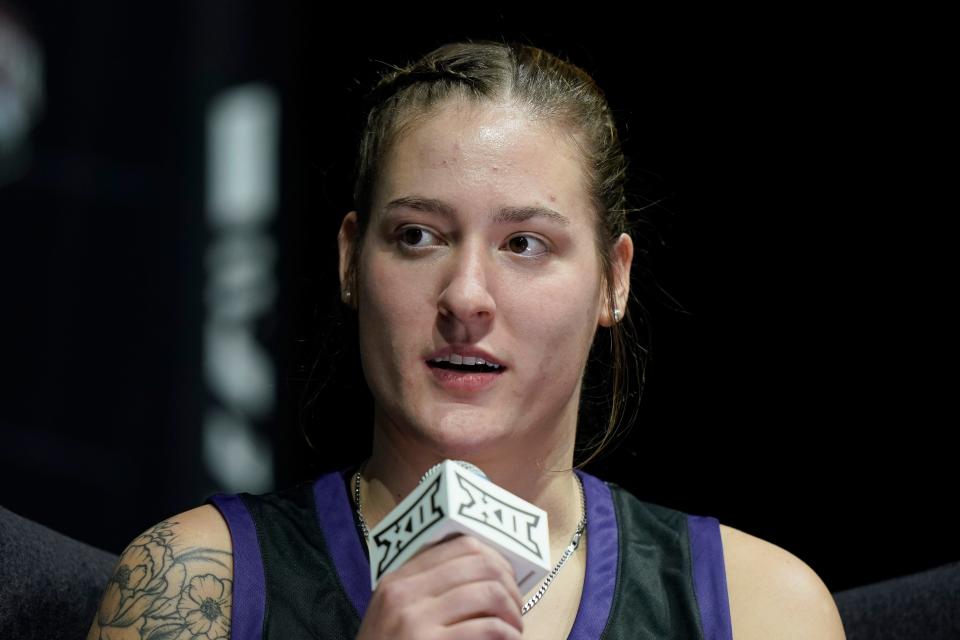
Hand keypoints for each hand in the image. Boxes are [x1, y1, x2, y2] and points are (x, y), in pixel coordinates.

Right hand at [357, 534, 522, 639]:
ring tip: (513, 627)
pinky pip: (488, 628)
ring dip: (512, 610)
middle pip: (480, 564)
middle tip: (515, 606)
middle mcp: (404, 593)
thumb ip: (427, 589)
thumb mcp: (395, 615)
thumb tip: (484, 567)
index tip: (506, 577)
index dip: (495, 557)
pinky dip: (508, 634)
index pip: (461, 544)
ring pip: (489, 592)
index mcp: (398, 579)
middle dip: (509, 583)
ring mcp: (415, 621)